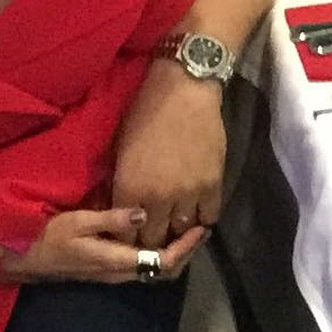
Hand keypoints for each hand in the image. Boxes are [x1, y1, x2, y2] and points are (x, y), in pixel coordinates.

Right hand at [0, 208, 206, 284]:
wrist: (21, 256)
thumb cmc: (47, 235)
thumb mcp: (77, 221)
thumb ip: (111, 218)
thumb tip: (143, 211)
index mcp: (117, 260)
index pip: (163, 261)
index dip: (186, 247)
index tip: (201, 227)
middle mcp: (119, 272)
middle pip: (164, 269)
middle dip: (185, 250)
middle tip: (198, 226)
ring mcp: (111, 272)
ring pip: (153, 267)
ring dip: (172, 250)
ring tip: (181, 225)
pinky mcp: (104, 266)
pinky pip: (140, 262)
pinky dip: (155, 248)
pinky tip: (152, 229)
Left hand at [112, 59, 225, 247]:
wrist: (183, 91)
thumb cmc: (144, 110)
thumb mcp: (120, 146)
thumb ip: (121, 180)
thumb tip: (118, 205)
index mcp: (129, 186)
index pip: (125, 235)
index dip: (126, 240)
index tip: (128, 237)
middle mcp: (158, 198)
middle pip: (154, 240)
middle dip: (151, 240)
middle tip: (151, 231)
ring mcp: (188, 195)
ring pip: (182, 232)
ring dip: (176, 228)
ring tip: (173, 221)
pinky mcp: (213, 187)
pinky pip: (208, 218)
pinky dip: (201, 217)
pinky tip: (195, 209)